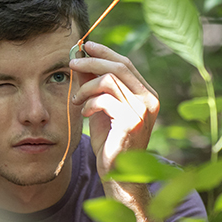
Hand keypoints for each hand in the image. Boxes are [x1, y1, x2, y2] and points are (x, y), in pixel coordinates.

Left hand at [70, 41, 159, 176]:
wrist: (118, 175)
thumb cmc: (109, 142)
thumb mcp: (101, 109)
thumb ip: (94, 85)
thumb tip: (80, 57)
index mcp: (147, 95)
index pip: (126, 64)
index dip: (104, 53)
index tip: (85, 46)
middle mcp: (150, 100)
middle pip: (119, 67)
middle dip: (92, 62)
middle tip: (71, 63)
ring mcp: (143, 111)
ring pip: (109, 81)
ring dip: (86, 86)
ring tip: (76, 99)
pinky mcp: (132, 122)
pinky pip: (104, 99)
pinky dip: (89, 103)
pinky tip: (84, 113)